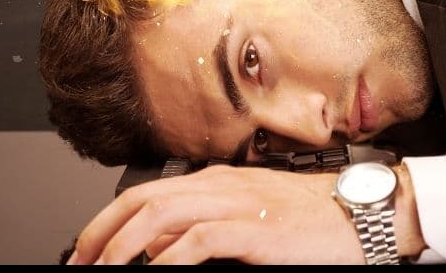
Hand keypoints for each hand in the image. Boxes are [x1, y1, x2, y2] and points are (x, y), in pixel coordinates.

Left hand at [66, 164, 418, 264]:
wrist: (364, 212)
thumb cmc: (312, 217)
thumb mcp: (249, 219)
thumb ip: (204, 229)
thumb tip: (159, 250)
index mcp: (216, 181)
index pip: (145, 193)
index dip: (107, 222)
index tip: (86, 251)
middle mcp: (221, 185)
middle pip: (143, 200)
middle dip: (102, 234)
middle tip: (81, 265)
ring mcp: (239, 204)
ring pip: (161, 215)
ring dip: (123, 247)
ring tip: (105, 271)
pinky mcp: (257, 229)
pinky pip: (199, 241)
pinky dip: (167, 262)